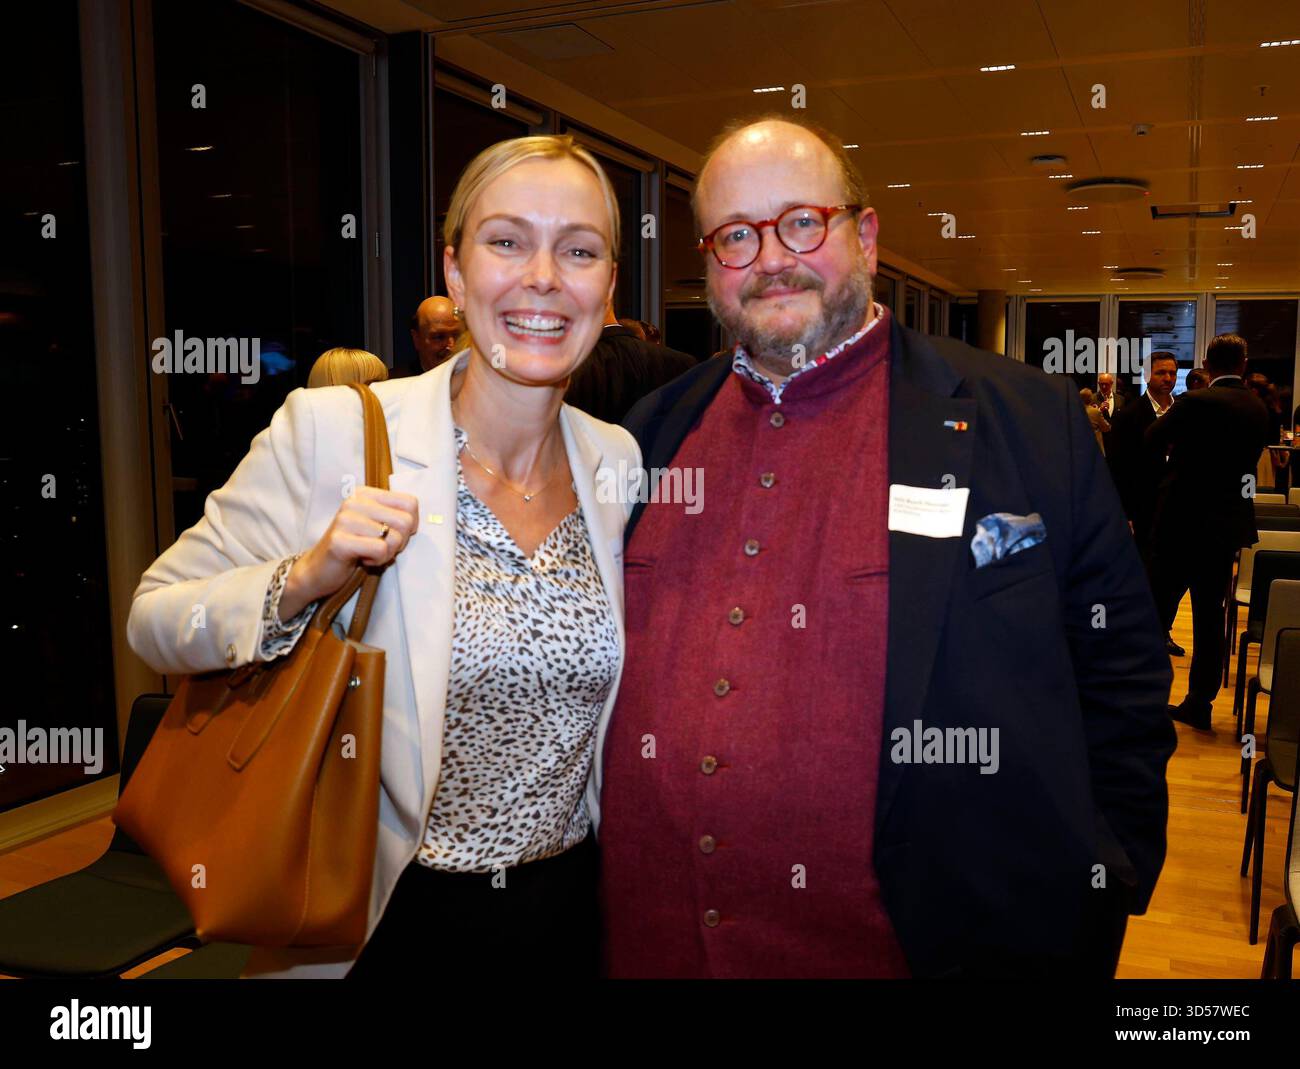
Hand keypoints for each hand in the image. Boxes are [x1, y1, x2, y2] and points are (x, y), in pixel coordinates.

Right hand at [280, 487, 418, 618]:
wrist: (318, 570)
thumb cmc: (354, 548)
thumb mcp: (376, 525)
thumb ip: (395, 516)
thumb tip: (416, 520)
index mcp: (365, 494)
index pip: (410, 503)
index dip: (410, 525)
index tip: (393, 534)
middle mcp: (354, 502)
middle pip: (406, 522)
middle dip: (399, 542)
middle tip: (380, 547)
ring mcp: (345, 520)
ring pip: (394, 538)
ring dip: (387, 553)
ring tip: (368, 553)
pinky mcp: (340, 541)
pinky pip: (380, 550)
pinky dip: (377, 561)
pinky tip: (362, 559)